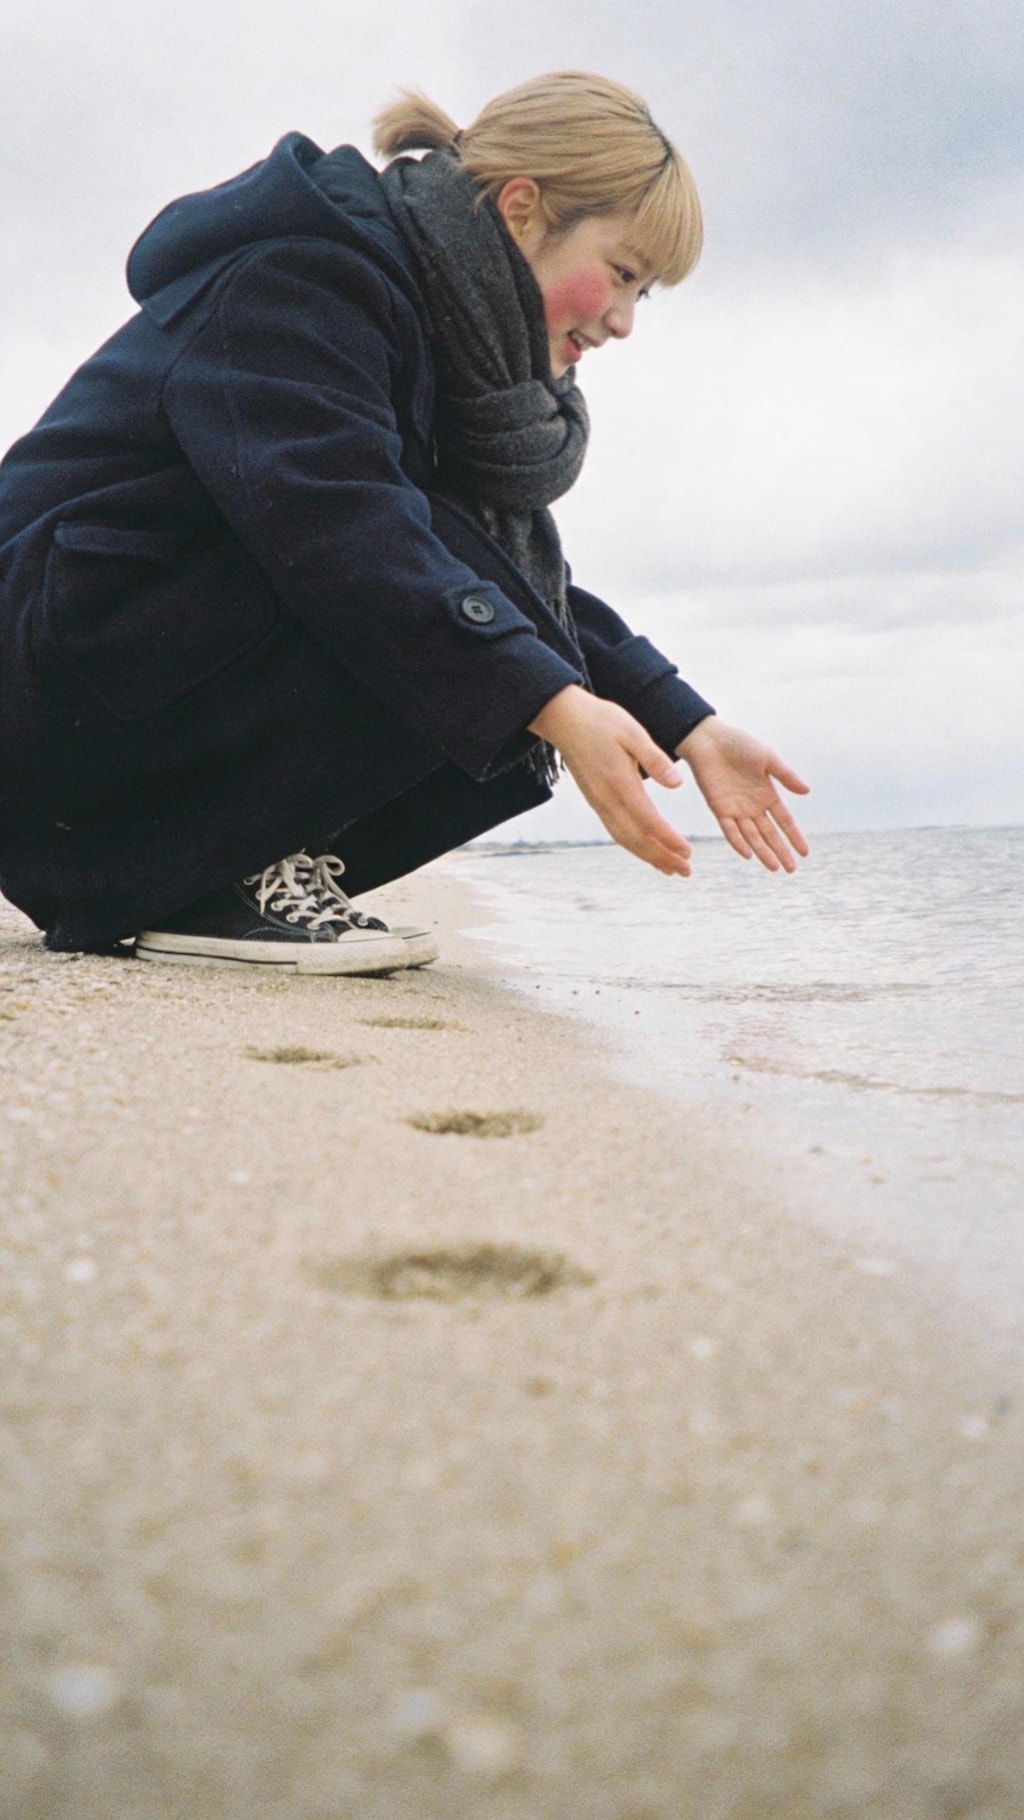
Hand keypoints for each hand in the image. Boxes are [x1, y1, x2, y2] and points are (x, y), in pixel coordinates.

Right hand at [529, 685, 691, 876]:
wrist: (564, 719)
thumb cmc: (601, 720)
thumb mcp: (632, 731)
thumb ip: (655, 758)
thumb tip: (676, 784)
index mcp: (619, 782)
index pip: (648, 819)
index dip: (668, 838)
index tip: (688, 851)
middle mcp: (607, 799)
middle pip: (636, 838)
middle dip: (662, 857)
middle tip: (686, 871)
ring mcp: (598, 803)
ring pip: (625, 839)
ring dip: (649, 857)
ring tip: (672, 869)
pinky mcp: (596, 801)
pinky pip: (616, 831)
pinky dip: (634, 846)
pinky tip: (647, 851)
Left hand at [677, 718, 809, 871]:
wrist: (710, 739)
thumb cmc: (739, 745)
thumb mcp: (768, 759)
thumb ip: (786, 776)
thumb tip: (807, 791)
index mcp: (767, 794)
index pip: (784, 821)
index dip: (794, 837)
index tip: (805, 853)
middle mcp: (753, 806)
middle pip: (769, 834)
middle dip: (781, 851)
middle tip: (791, 870)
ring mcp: (736, 809)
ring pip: (752, 836)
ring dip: (762, 852)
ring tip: (774, 867)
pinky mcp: (718, 807)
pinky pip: (729, 829)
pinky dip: (738, 841)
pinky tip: (748, 854)